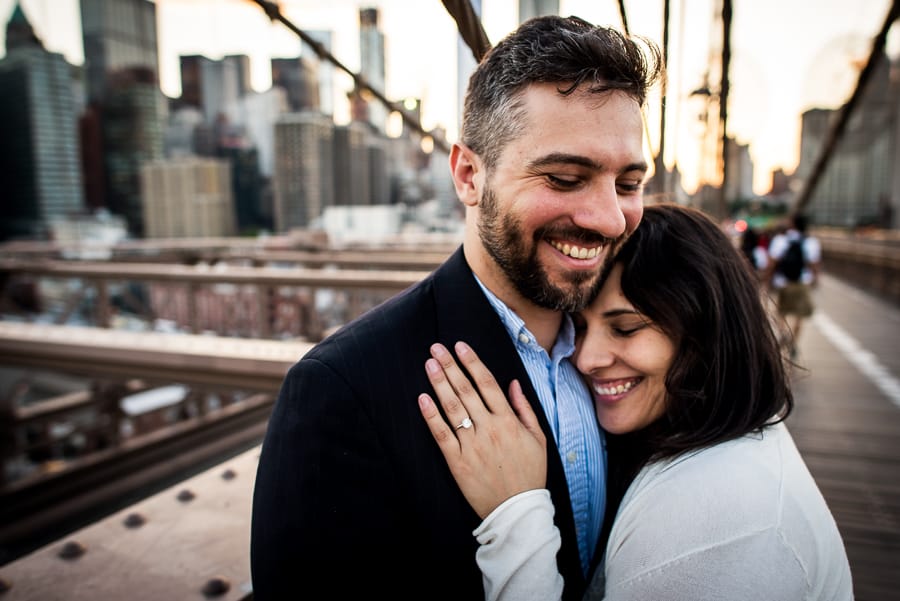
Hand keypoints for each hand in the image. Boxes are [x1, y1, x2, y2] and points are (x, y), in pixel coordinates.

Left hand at [418, 341, 546, 518]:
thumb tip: (512, 383)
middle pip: (466, 390)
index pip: (487, 383)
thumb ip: (524, 408)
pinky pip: (441, 435)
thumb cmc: (530, 473)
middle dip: (450, 366)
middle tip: (436, 348)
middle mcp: (489, 429)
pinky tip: (422, 398)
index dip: (472, 362)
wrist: (518, 510)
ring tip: (429, 364)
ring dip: (439, 383)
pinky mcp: (458, 462)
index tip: (460, 346)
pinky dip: (431, 416)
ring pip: (452, 408)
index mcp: (508, 421)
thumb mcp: (538, 438)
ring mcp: (472, 445)